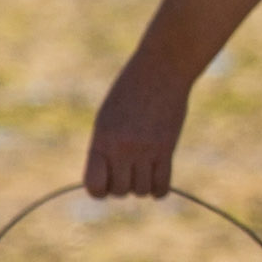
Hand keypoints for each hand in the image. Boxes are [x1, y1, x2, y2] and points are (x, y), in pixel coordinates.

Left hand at [83, 60, 187, 199]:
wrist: (161, 70)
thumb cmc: (130, 92)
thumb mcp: (107, 118)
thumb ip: (104, 148)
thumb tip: (106, 179)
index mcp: (102, 140)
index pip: (94, 186)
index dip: (99, 190)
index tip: (106, 180)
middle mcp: (122, 148)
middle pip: (120, 191)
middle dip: (124, 185)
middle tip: (129, 169)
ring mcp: (146, 149)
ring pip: (141, 191)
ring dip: (143, 185)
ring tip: (145, 169)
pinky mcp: (167, 148)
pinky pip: (162, 186)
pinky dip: (160, 189)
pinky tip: (159, 177)